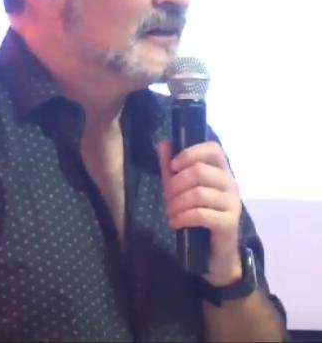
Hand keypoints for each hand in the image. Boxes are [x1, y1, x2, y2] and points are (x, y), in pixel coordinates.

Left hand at [158, 140, 242, 286]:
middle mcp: (231, 184)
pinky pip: (202, 214)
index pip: (214, 149)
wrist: (214, 253)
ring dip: (177, 203)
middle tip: (168, 197)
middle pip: (200, 171)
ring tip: (170, 212)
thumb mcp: (180, 189)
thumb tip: (163, 143)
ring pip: (199, 193)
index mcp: (221, 171)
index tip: (173, 165)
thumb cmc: (197, 215)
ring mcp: (233, 203)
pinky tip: (175, 222)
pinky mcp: (230, 223)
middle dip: (176, 183)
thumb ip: (171, 167)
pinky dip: (183, 217)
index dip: (191, 153)